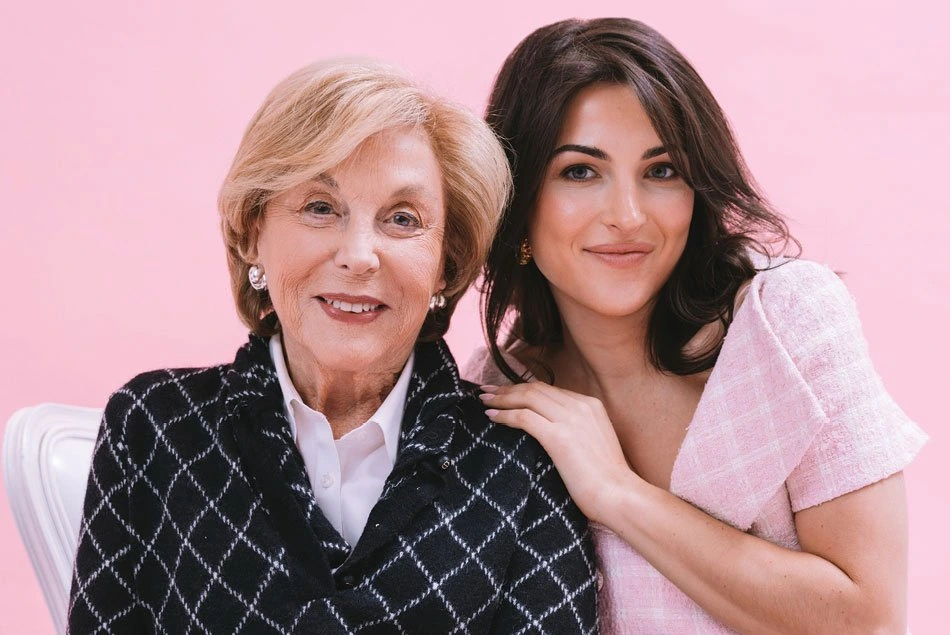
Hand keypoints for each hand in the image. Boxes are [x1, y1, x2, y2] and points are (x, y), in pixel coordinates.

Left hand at [480, 382, 636, 522]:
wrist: (620, 496)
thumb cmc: (607, 481)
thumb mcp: (593, 443)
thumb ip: (575, 430)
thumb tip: (549, 431)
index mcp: (590, 405)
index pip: (549, 390)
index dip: (523, 388)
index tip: (505, 391)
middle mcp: (581, 406)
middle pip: (535, 388)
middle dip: (507, 388)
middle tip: (486, 390)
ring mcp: (570, 419)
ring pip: (527, 397)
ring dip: (502, 398)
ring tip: (484, 401)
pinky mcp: (559, 436)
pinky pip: (524, 417)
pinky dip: (504, 415)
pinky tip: (492, 417)